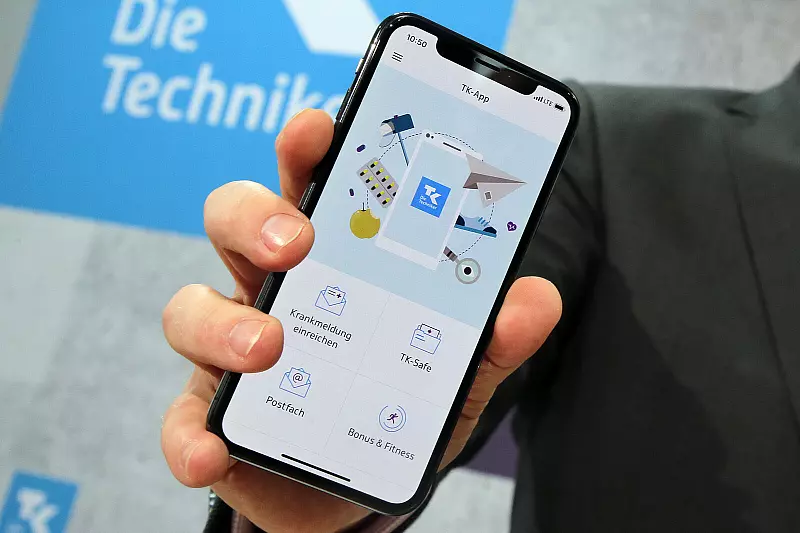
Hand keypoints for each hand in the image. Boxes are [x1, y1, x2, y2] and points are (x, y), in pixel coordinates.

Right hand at [161, 109, 561, 531]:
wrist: (360, 488)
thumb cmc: (396, 408)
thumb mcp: (456, 371)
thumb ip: (491, 337)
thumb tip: (537, 297)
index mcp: (327, 261)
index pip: (308, 184)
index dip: (306, 147)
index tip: (320, 126)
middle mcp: (270, 292)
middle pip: (235, 222)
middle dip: (256, 215)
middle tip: (297, 241)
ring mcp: (230, 352)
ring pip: (191, 309)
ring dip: (225, 324)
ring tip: (270, 348)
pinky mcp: (210, 419)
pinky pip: (181, 421)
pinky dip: (191, 436)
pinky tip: (215, 451)